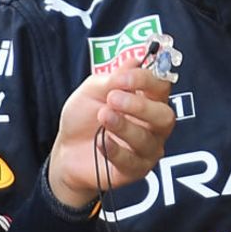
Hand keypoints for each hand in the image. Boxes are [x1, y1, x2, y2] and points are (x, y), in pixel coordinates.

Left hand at [47, 60, 175, 208]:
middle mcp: (153, 125)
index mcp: (147, 100)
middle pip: (164, 116)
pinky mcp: (135, 170)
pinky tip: (101, 141)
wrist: (66, 149)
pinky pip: (132, 162)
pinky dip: (116, 151)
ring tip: (103, 116)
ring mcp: (147, 149)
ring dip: (124, 126)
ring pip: (147, 140)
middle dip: (140, 106)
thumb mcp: (92, 91)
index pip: (161, 86)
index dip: (146, 80)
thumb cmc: (84, 117)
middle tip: (113, 99)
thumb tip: (135, 61)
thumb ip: (113, 78)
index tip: (122, 79)